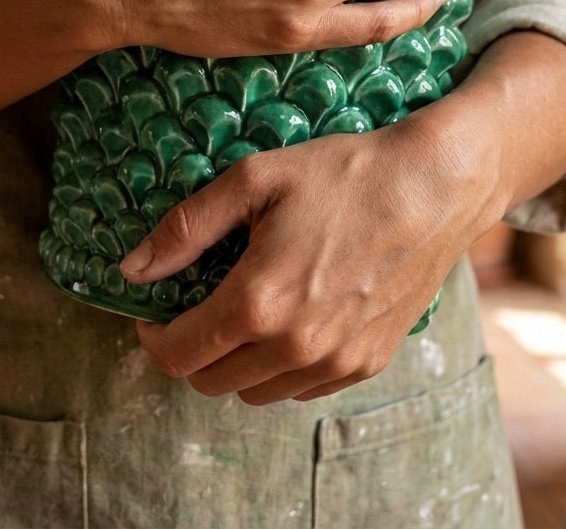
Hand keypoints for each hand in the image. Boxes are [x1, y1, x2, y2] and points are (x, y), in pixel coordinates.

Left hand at [119, 106, 502, 405]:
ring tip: (245, 308)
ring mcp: (336, 361)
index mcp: (258, 301)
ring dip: (235, 362)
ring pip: (255, 392)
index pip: (179, 355)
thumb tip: (132, 269)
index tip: (154, 311)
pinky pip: (302, 388)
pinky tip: (290, 318)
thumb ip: (185, 228)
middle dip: (191, 348)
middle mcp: (296, 346)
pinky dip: (280, 366)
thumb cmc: (343, 174)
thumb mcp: (254, 179)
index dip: (153, 336)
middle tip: (197, 304)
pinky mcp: (368, 362)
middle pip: (211, 381)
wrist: (433, 186)